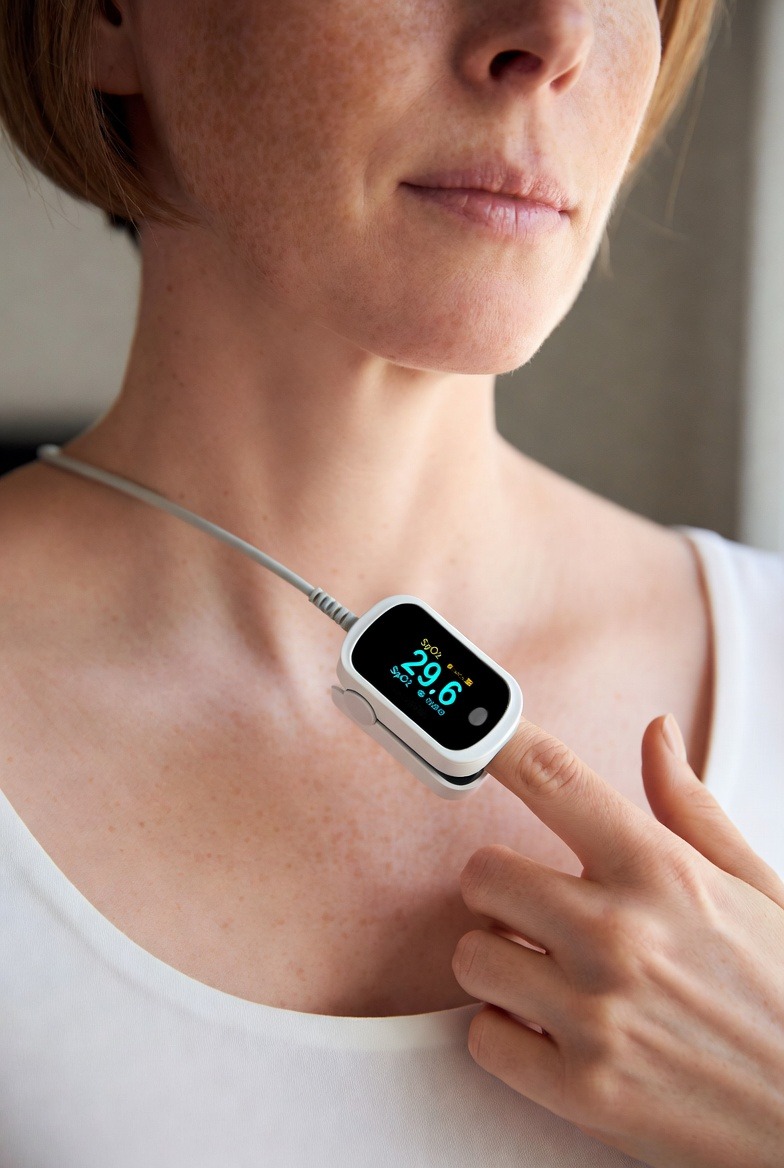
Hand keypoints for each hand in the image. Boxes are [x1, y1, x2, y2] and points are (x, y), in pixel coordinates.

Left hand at [451, 714, 783, 1166]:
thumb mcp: (752, 886)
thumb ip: (688, 808)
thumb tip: (657, 735)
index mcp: (661, 872)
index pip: (553, 780)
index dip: (498, 743)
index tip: (473, 735)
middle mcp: (620, 934)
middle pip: (482, 873)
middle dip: (500, 889)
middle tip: (532, 908)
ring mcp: (597, 1014)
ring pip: (472, 956)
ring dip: (500, 964)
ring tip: (548, 975)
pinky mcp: (582, 1090)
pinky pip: (483, 1038)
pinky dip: (507, 1037)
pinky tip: (552, 1030)